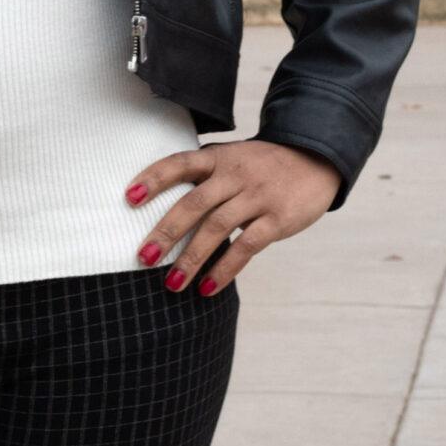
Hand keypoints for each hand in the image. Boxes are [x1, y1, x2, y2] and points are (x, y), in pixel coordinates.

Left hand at [121, 138, 340, 295]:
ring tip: (171, 283)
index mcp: (218, 158)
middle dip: (166, 231)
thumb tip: (160, 204)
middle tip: (143, 257)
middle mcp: (235, 174)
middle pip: (195, 202)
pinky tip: (207, 288)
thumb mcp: (233, 158)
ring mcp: (257, 196)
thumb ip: (203, 176)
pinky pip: (247, 246)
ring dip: (191, 258)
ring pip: (217, 228)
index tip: (129, 198)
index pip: (179, 163)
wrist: (316, 157)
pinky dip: (225, 269)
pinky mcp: (278, 219)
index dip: (153, 178)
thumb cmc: (263, 165)